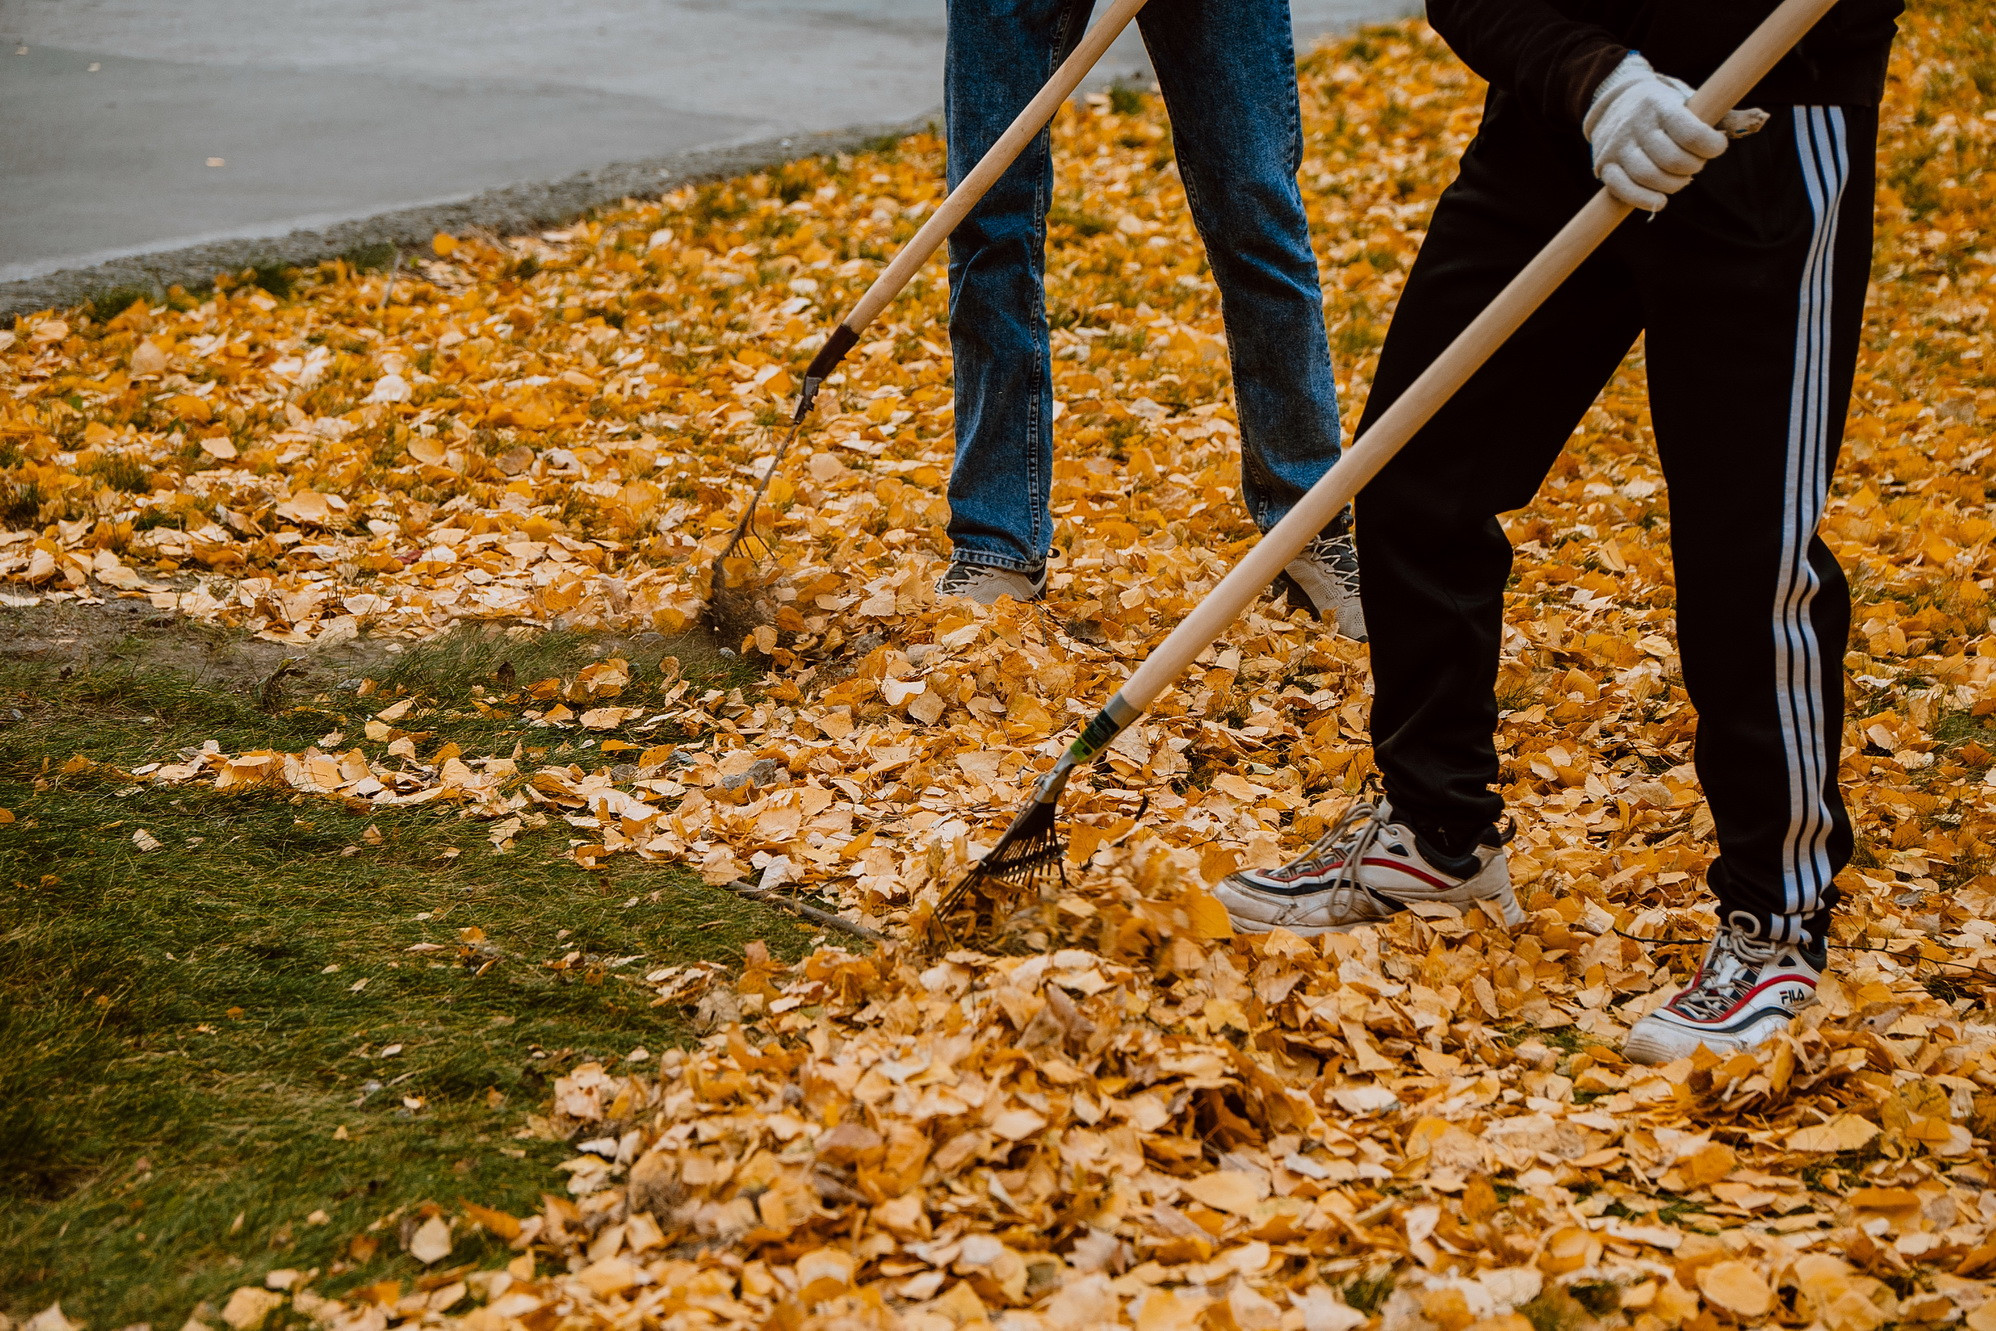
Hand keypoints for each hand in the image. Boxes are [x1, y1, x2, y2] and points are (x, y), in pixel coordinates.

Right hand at [1583, 52, 1729, 211]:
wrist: (1613, 99)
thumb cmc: (1662, 105)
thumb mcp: (1687, 99)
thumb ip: (1718, 112)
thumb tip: (1762, 120)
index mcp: (1660, 105)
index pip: (1691, 133)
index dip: (1711, 147)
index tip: (1717, 147)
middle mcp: (1637, 124)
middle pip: (1672, 160)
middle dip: (1693, 168)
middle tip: (1696, 164)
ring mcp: (1618, 146)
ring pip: (1650, 177)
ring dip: (1673, 186)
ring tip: (1680, 180)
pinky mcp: (1604, 164)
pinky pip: (1622, 189)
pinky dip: (1644, 199)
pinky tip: (1660, 202)